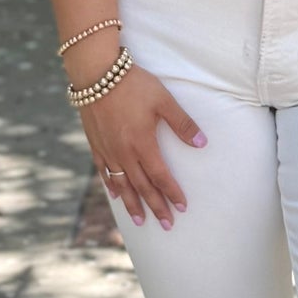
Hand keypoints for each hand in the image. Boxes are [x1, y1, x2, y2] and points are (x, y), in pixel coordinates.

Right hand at [77, 63, 206, 227]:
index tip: (182, 207)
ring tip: (141, 219)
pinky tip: (116, 195)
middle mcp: (124, 152)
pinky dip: (111, 185)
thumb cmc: (133, 84)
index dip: (172, 193)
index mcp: (143, 144)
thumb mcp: (163, 100)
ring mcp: (107, 150)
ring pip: (122, 184)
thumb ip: (182, 124)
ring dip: (132, 203)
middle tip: (167, 224)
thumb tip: (202, 143)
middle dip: (156, 206)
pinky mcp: (95, 143)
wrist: (96, 73)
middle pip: (142, 186)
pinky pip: (104, 171)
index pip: (161, 176)